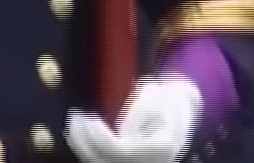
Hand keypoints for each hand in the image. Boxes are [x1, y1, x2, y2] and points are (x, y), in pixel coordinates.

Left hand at [65, 76, 202, 162]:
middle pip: (109, 161)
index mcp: (162, 146)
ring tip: (74, 123)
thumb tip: (120, 133)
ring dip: (83, 146)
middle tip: (75, 118)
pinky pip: (104, 160)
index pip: (123, 151)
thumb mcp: (156, 98)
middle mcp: (151, 162)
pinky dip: (88, 149)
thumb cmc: (166, 99)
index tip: (90, 118)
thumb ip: (138, 115)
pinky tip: (79, 133)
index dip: (101, 138)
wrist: (179, 109)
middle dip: (86, 142)